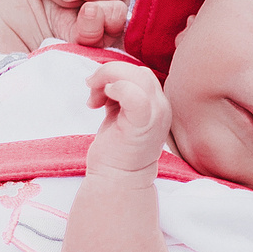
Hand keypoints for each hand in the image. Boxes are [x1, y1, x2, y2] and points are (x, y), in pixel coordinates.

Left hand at [86, 60, 170, 175]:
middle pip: (138, 71)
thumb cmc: (116, 149)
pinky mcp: (143, 124)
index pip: (139, 73)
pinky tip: (100, 102)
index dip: (116, 74)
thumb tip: (102, 78)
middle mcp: (161, 106)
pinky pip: (133, 94)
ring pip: (136, 76)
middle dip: (109, 74)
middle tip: (91, 90)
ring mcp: (155, 115)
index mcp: (156, 103)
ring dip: (106, 80)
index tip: (98, 90)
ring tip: (94, 100)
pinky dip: (116, 89)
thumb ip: (118, 93)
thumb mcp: (119, 113)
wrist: (117, 180)